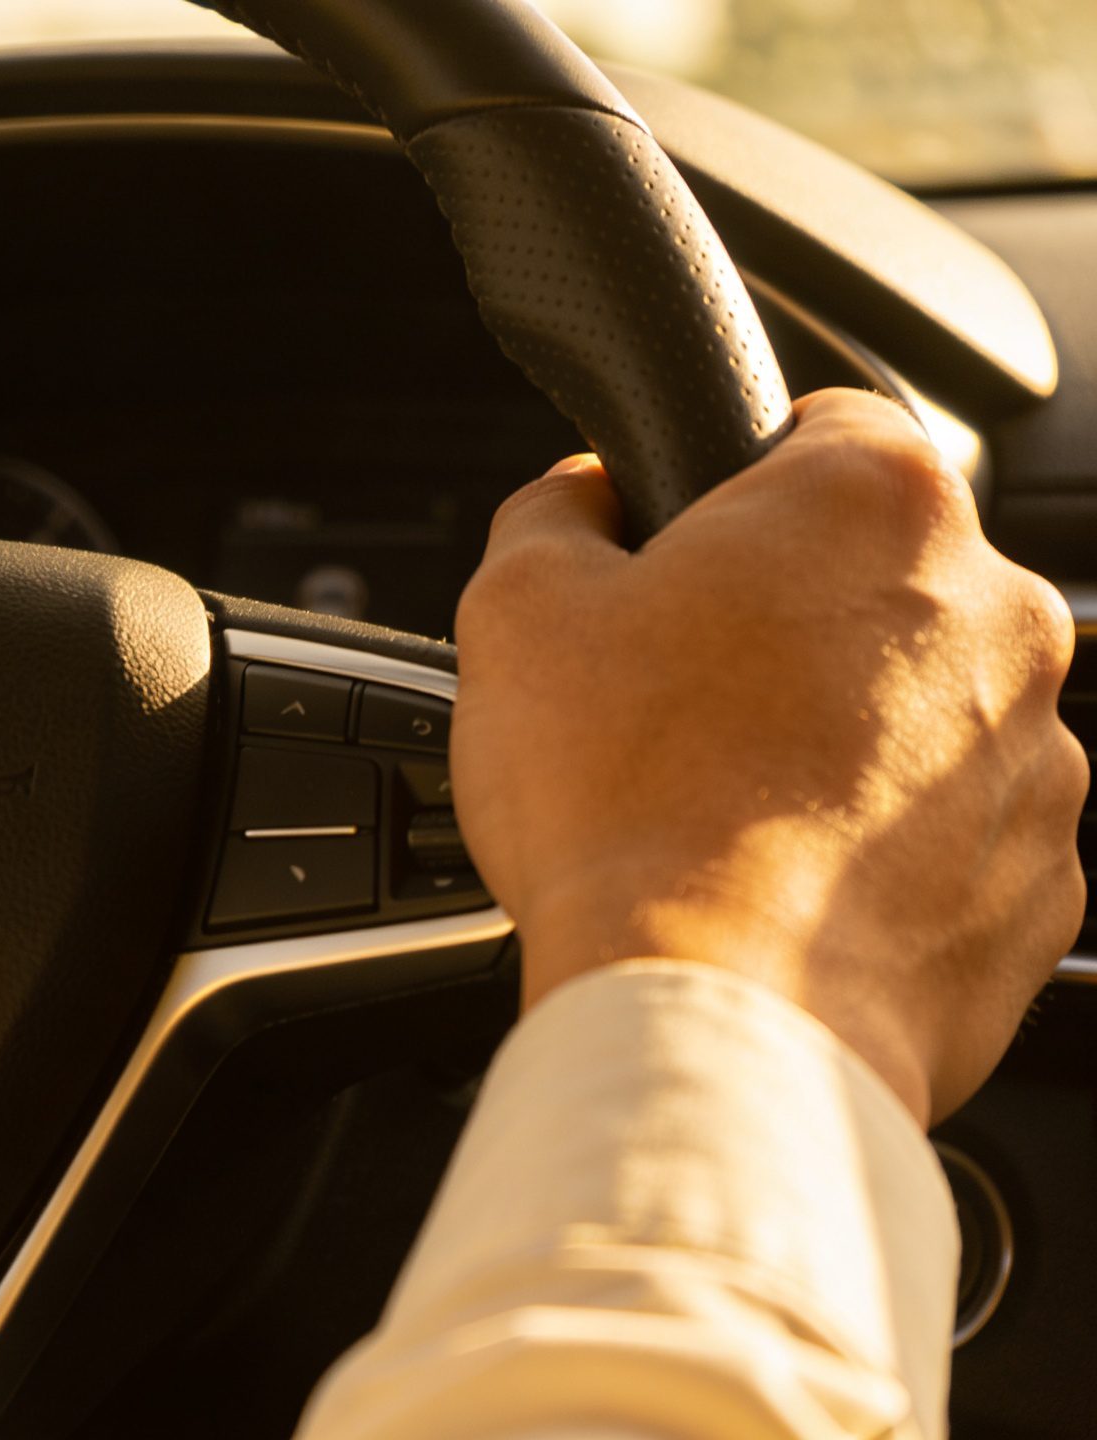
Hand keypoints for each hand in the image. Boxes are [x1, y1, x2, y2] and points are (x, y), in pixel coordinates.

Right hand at [454, 388, 1085, 1124]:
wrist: (718, 1012)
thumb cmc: (625, 807)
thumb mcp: (516, 608)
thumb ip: (556, 511)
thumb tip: (582, 496)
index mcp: (877, 503)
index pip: (823, 422)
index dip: (730, 484)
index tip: (677, 556)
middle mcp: (999, 610)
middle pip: (880, 578)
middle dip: (787, 624)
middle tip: (675, 701)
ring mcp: (1042, 754)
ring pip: (925, 711)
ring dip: (841, 740)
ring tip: (723, 811)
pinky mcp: (1044, 880)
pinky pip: (955, 837)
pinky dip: (879, 853)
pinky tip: (780, 886)